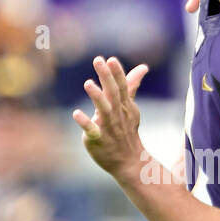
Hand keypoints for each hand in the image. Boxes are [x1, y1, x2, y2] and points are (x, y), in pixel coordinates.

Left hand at [72, 56, 148, 182]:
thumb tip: (143, 67)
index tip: (111, 59)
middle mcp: (117, 114)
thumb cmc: (126, 130)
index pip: (122, 86)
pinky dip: (86, 123)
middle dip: (106, 77)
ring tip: (88, 83)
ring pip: (104, 110)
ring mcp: (109, 127)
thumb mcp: (130, 107)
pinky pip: (92, 131)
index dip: (117, 72)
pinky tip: (76, 113)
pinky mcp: (99, 140)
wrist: (129, 161)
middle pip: (113, 93)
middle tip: (98, 60)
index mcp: (124, 105)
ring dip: (97, 97)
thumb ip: (132, 86)